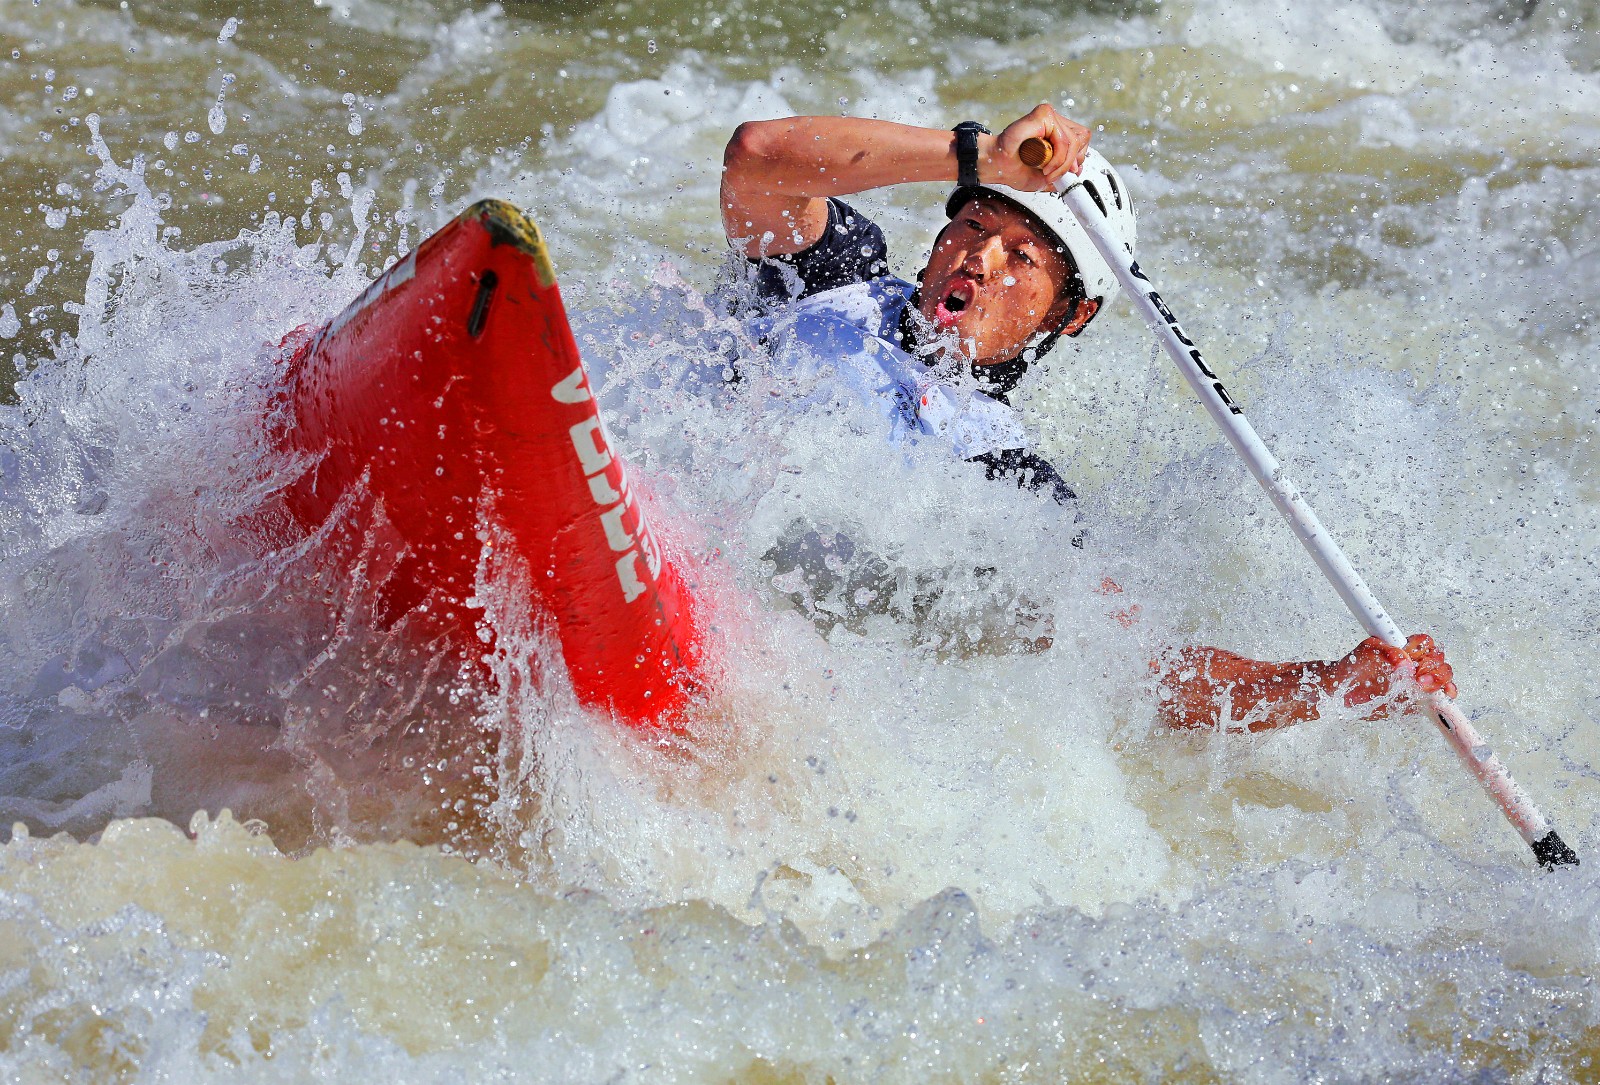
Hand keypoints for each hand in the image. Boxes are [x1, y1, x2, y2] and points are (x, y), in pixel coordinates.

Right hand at [983, 104, 1090, 190]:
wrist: (997, 166)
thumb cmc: (1015, 169)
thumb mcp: (1045, 177)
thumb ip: (1062, 173)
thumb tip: (1078, 170)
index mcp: (1056, 131)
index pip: (1082, 139)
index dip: (1078, 157)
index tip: (1066, 171)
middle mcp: (1054, 121)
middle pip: (1082, 137)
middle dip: (1072, 161)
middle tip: (1055, 173)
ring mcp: (1049, 116)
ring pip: (1074, 141)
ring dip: (1062, 164)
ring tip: (1046, 171)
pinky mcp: (1044, 114)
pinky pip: (1063, 139)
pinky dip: (1057, 157)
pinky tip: (1044, 164)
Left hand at [1334, 633, 1456, 717]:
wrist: (1341, 692)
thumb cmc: (1353, 668)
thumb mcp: (1366, 651)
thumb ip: (1386, 650)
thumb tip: (1404, 661)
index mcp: (1404, 649)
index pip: (1426, 644)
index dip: (1425, 650)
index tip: (1416, 661)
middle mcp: (1414, 664)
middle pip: (1438, 661)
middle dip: (1435, 668)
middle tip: (1419, 679)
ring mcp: (1417, 682)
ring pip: (1442, 677)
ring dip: (1441, 681)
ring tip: (1424, 687)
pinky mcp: (1416, 699)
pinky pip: (1437, 698)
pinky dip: (1444, 697)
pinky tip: (1443, 696)